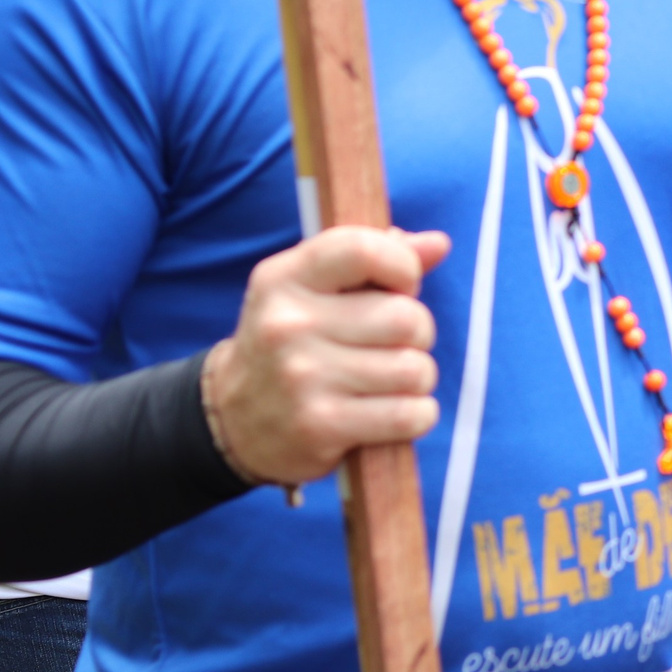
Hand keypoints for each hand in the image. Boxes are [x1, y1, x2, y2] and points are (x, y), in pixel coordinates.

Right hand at [203, 226, 448, 486]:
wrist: (234, 420)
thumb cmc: (294, 343)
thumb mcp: (315, 290)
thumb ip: (376, 260)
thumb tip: (438, 244)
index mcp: (284, 279)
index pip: (364, 250)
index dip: (402, 267)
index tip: (399, 288)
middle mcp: (288, 325)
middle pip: (407, 318)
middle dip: (417, 334)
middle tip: (392, 346)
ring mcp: (302, 378)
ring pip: (415, 369)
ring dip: (416, 379)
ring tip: (385, 381)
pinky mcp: (320, 427)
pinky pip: (410, 415)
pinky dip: (416, 416)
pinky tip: (389, 413)